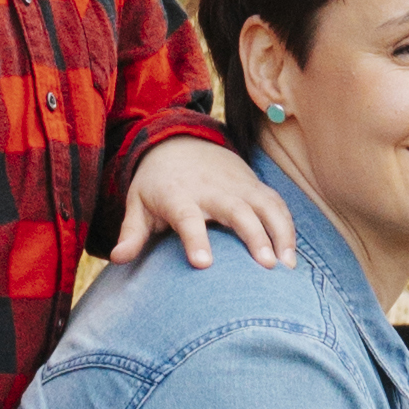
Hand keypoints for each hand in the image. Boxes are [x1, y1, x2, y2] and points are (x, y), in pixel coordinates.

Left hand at [110, 136, 295, 269]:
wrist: (180, 142)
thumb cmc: (157, 185)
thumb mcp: (138, 204)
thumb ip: (131, 233)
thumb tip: (118, 259)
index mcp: (178, 195)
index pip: (187, 217)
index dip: (195, 239)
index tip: (203, 264)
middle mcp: (212, 189)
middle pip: (237, 211)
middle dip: (254, 237)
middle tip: (267, 266)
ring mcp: (237, 186)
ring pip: (266, 206)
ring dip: (280, 234)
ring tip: (287, 266)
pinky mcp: (255, 185)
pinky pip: (277, 205)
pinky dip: (287, 228)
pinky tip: (291, 256)